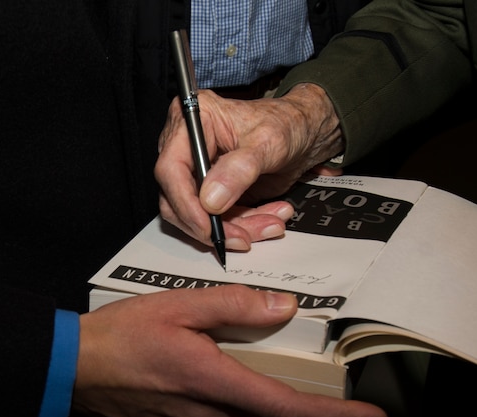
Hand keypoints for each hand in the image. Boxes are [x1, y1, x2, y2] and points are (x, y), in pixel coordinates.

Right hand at [75, 285, 386, 416]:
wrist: (71, 370)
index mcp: (213, 382)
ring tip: (263, 378)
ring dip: (267, 413)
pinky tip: (214, 384)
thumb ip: (233, 306)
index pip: (289, 411)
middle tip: (325, 397)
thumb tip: (283, 307)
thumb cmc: (121, 335)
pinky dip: (233, 412)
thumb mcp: (178, 306)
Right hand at [155, 83, 343, 246]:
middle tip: (242, 235)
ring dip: (232, 228)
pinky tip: (267, 220)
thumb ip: (240, 169)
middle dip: (211, 223)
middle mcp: (188, 146)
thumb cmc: (288, 123)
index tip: (208, 224)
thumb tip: (211, 199)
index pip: (171, 168)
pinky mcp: (211, 191)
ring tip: (268, 224)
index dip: (185, 202)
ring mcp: (198, 171)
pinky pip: (215, 219)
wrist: (305, 133)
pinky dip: (241, 226)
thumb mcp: (269, 141)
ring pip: (197, 215)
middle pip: (177, 198)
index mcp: (193, 121)